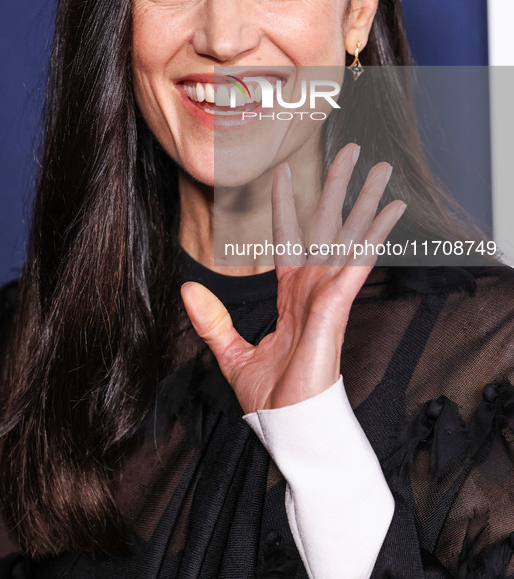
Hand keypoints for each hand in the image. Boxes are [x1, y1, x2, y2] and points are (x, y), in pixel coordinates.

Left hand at [180, 143, 405, 414]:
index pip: (287, 235)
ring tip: (383, 168)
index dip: (284, 202)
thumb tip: (188, 290)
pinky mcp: (336, 306)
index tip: (283, 172)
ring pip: (349, 235)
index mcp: (290, 292)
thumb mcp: (231, 353)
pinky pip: (357, 262)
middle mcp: (312, 286)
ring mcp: (328, 294)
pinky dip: (374, 235)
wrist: (287, 427)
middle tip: (353, 151)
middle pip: (327, 224)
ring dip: (367, 200)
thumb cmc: (270, 397)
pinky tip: (391, 210)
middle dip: (340, 187)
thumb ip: (213, 320)